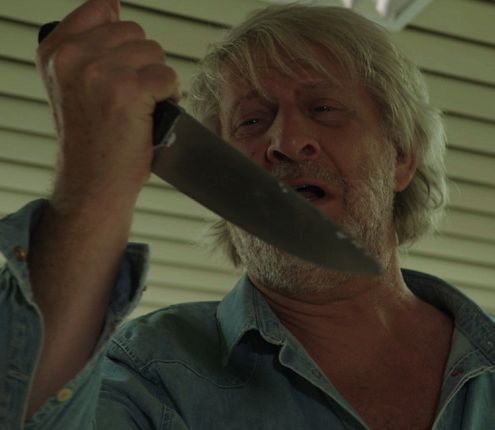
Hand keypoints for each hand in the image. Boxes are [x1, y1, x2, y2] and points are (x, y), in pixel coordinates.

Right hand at [36, 0, 179, 209]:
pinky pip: (168, 76)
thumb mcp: (72, 85)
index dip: (121, 40)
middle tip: (128, 100)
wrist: (93, 182)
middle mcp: (71, 57)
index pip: (101, 9)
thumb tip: (113, 5)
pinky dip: (169, 96)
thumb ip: (86, 44)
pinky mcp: (128, 89)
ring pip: (154, 53)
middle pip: (136, 33)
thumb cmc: (92, 139)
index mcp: (55, 51)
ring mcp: (98, 71)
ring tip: (139, 108)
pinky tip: (152, 116)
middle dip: (141, 65)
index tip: (118, 71)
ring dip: (156, 81)